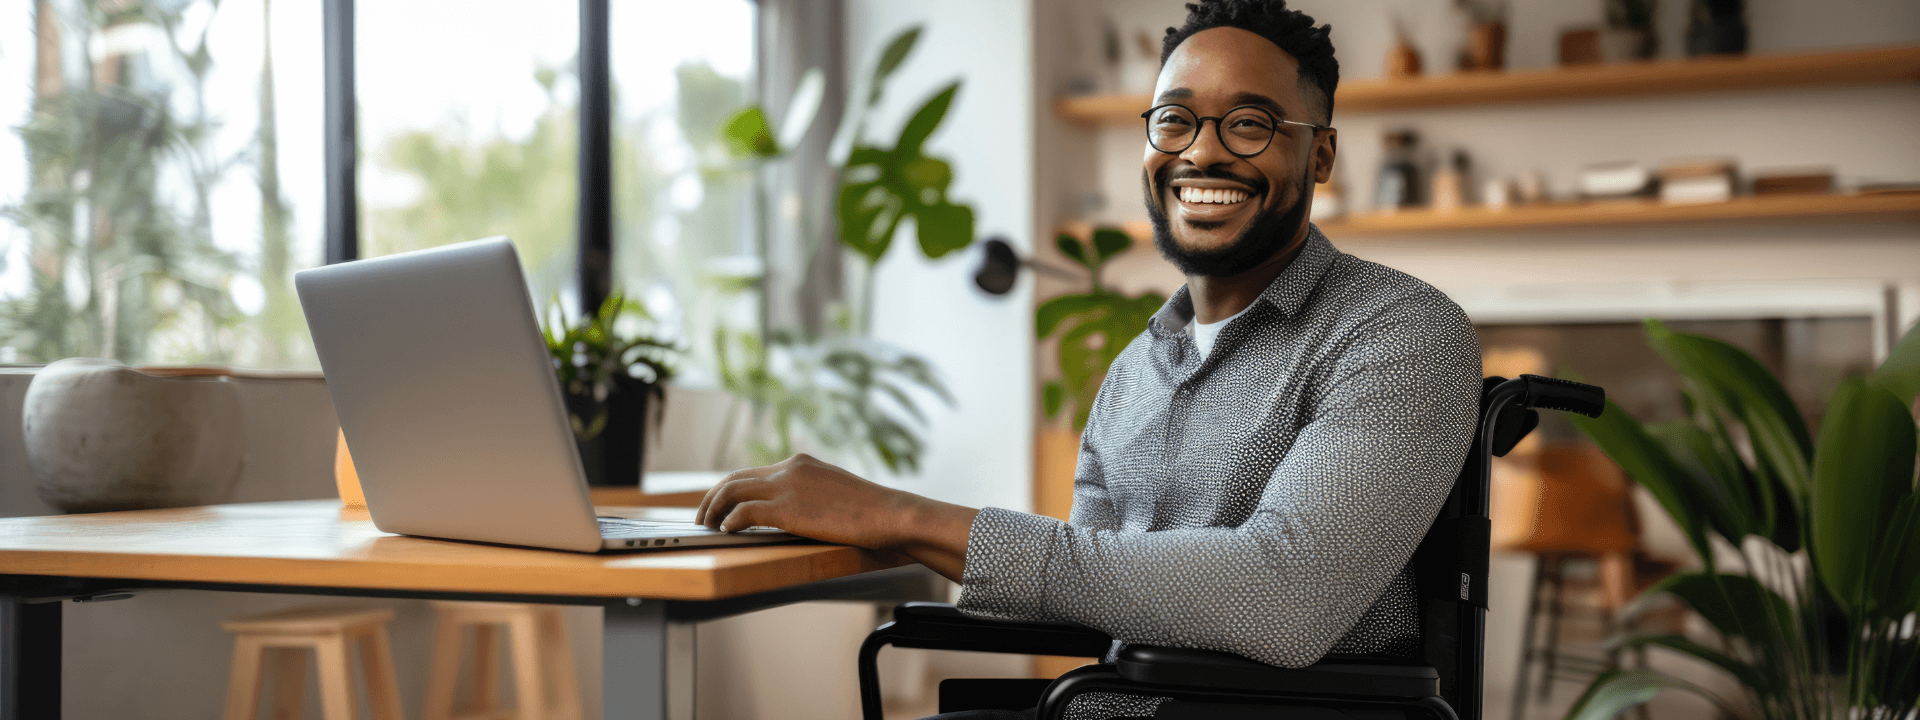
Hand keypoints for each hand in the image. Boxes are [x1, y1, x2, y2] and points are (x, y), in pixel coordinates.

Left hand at [695, 454, 975, 580]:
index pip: (754, 472)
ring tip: (706, 526)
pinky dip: (730, 521)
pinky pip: (745, 512)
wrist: (892, 515)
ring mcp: (788, 486)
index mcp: (802, 463)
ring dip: (713, 508)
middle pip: (735, 477)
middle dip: (712, 497)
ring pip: (732, 490)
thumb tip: (800, 513)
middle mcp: (790, 468)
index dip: (731, 488)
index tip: (720, 505)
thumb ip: (814, 496)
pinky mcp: (788, 509)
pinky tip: (726, 531)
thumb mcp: (838, 495)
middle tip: (702, 516)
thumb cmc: (873, 515)